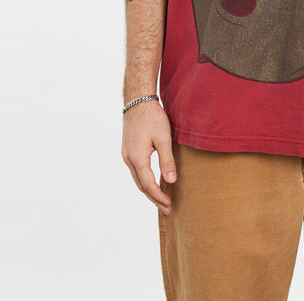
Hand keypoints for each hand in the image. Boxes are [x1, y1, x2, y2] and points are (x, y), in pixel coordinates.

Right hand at [121, 100, 176, 214]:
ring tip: (161, 199)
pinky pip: (136, 171)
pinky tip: (153, 181)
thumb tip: (171, 181)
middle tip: (167, 208)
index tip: (169, 206)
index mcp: (137, 159)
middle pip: (141, 186)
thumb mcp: (164, 138)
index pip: (149, 185)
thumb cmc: (152, 117)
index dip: (159, 197)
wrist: (137, 101)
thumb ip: (167, 160)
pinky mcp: (128, 150)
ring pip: (137, 179)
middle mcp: (129, 159)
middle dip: (154, 198)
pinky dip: (144, 180)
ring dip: (149, 190)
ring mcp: (126, 155)